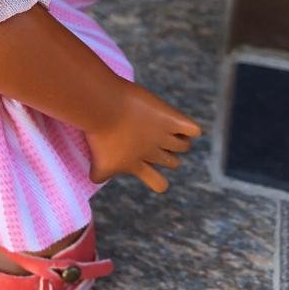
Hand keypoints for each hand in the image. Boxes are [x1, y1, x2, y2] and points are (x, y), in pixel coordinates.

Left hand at [86, 81, 200, 192]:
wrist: (102, 106)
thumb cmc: (95, 130)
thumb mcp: (96, 158)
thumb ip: (100, 172)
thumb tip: (95, 180)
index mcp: (135, 164)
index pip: (159, 183)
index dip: (158, 178)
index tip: (149, 167)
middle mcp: (152, 153)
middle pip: (174, 162)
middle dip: (168, 154)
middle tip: (153, 138)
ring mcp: (163, 136)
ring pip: (183, 146)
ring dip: (178, 138)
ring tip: (166, 127)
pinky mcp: (171, 119)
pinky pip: (193, 130)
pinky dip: (190, 128)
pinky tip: (180, 122)